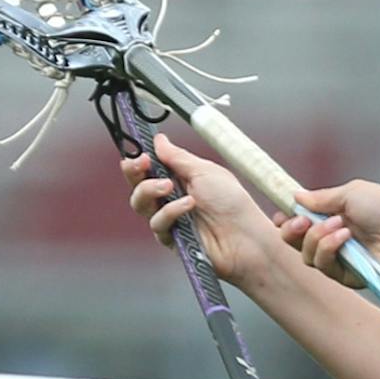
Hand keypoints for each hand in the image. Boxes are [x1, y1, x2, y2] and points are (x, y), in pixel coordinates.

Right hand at [119, 133, 281, 284]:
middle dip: (134, 172)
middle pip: (138, 184)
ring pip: (140, 204)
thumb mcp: (205, 171)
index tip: (140, 153)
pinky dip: (170, 211)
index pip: (149, 167)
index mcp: (180, 178)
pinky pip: (157, 223)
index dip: (139, 159)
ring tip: (168, 186)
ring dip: (149, 190)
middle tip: (142, 164)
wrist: (245, 236)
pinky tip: (188, 206)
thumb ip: (177, 157)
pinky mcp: (170, 238)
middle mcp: (171, 198)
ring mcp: (170, 219)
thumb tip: (159, 140)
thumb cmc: (232, 203)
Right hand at [276, 178, 379, 287]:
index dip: (287, 220)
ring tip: (339, 225)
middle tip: (301, 222)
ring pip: (307, 256)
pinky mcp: (346, 276)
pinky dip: (329, 249)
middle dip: (292, 231)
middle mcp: (333, 239)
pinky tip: (345, 238)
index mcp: (333, 217)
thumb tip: (295, 196)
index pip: (300, 222)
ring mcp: (339, 259)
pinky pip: (324, 267)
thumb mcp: (351, 193)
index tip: (281, 215)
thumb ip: (321, 198)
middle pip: (295, 242)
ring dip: (317, 238)